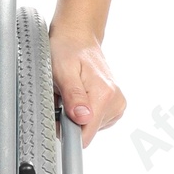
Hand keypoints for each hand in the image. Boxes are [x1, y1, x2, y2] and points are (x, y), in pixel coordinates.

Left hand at [48, 27, 124, 148]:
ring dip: (73, 115)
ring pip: (88, 128)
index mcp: (105, 95)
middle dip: (68, 119)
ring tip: (69, 93)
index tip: (57, 115)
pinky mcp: (114, 108)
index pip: (86, 135)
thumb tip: (82, 118)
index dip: (66, 130)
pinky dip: (80, 112)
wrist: (78, 38)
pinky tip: (77, 96)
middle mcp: (116, 102)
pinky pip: (92, 122)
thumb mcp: (62, 70)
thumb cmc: (67, 50)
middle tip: (60, 96)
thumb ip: (74, 95)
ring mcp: (117, 106)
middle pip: (85, 132)